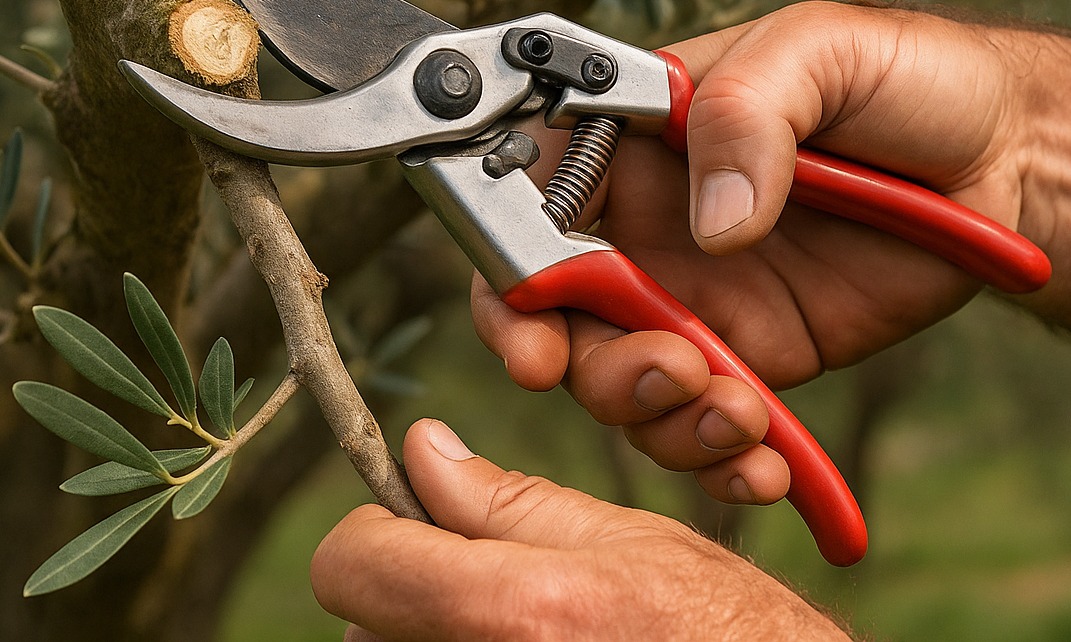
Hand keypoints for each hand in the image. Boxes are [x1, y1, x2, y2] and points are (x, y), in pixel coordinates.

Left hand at [312, 419, 848, 641]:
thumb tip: (421, 447)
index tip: (414, 526)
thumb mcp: (626, 541)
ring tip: (530, 628)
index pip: (350, 566)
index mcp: (516, 612)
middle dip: (413, 594)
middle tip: (493, 587)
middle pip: (366, 628)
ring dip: (437, 637)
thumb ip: (506, 501)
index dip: (377, 533)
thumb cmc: (720, 627)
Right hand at [478, 0, 1070, 481]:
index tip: (532, 330)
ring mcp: (695, 297)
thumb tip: (710, 226)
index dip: (507, 271)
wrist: (1011, 159)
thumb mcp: (824, 50)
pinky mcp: (754, 356)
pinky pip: (705, 425)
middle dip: (588, 368)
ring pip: (623, 385)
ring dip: (662, 419)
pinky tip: (768, 463)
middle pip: (557, 317)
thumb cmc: (907, 76)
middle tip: (669, 372)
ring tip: (742, 414)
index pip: (526, 202)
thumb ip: (746, 112)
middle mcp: (646, 225)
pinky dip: (721, 461)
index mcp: (634, 140)